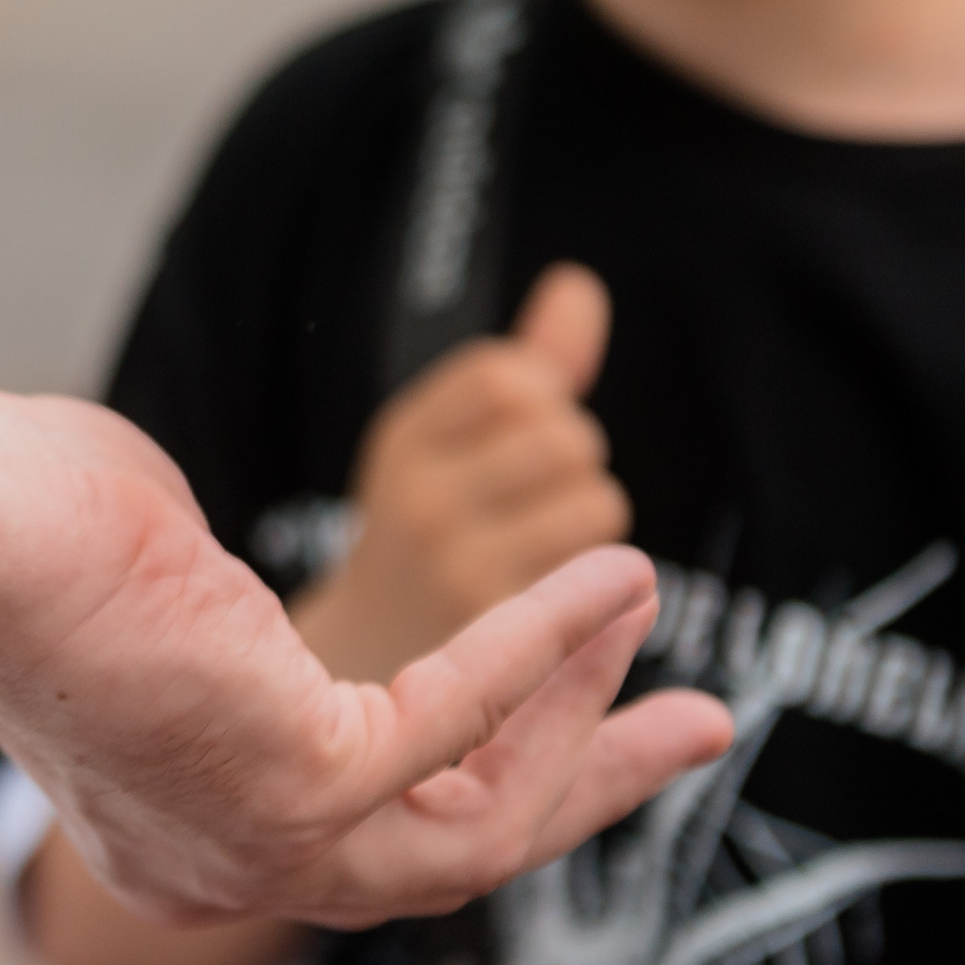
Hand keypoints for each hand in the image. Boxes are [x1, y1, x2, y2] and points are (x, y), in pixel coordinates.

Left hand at [0, 390, 727, 929]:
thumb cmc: (27, 531)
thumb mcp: (167, 599)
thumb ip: (240, 629)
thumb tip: (249, 602)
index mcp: (188, 828)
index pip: (378, 830)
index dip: (497, 768)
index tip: (574, 697)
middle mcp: (227, 864)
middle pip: (457, 860)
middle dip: (586, 786)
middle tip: (692, 722)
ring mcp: (263, 842)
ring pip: (479, 823)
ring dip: (583, 717)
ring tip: (648, 601)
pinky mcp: (296, 781)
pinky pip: (459, 726)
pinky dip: (541, 647)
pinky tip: (604, 581)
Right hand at [295, 264, 632, 685]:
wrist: (365, 678)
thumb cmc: (427, 544)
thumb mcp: (449, 445)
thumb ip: (525, 366)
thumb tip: (582, 286)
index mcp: (404, 438)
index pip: (513, 374)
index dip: (543, 401)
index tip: (516, 442)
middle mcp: (418, 497)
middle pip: (565, 435)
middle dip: (576, 465)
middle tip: (535, 506)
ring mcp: (456, 567)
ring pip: (594, 502)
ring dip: (591, 527)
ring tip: (541, 555)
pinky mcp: (504, 634)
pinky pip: (599, 576)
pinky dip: (597, 585)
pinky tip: (548, 604)